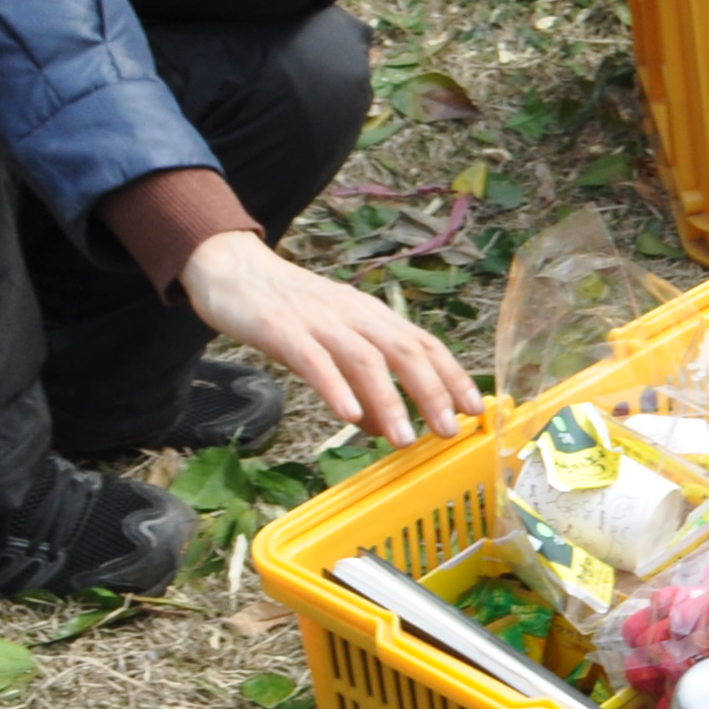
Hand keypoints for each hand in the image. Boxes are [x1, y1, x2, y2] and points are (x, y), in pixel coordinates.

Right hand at [179, 231, 477, 445]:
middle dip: (432, 392)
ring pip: (365, 359)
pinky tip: (348, 416)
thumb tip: (383, 426)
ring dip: (388, 400)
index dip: (452, 376)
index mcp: (373, 316)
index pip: (424, 345)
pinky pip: (313, 360)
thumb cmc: (289, 311)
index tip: (475, 409)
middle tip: (449, 431)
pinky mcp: (281, 329)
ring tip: (403, 439)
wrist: (233, 269)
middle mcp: (355, 315)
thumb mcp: (332, 344)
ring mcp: (320, 321)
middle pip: (405, 351)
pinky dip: (334, 387)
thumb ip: (360, 383)